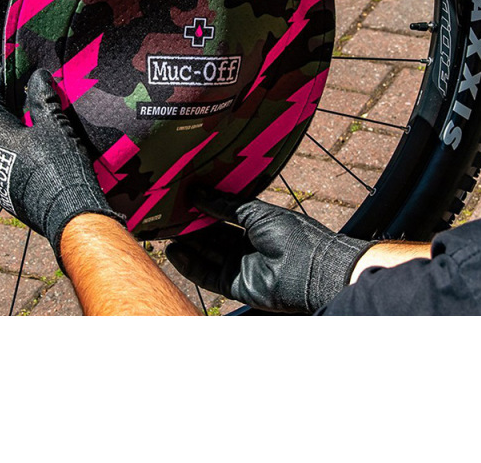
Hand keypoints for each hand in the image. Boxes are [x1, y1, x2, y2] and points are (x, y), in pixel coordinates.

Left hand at [0, 68, 124, 256]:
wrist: (65, 214)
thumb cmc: (58, 165)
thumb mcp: (54, 124)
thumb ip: (42, 96)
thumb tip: (38, 75)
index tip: (17, 71)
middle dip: (6, 101)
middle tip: (30, 92)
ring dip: (10, 125)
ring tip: (35, 119)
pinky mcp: (0, 190)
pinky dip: (12, 146)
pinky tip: (35, 148)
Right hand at [165, 191, 373, 313]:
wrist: (315, 271)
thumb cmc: (295, 235)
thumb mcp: (258, 213)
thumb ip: (227, 205)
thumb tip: (199, 193)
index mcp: (257, 223)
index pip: (223, 214)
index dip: (204, 207)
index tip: (183, 198)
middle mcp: (247, 245)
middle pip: (212, 235)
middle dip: (191, 226)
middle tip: (168, 215)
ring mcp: (241, 266)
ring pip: (207, 254)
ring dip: (187, 244)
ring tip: (165, 232)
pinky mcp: (237, 286)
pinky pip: (208, 275)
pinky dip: (190, 265)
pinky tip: (175, 251)